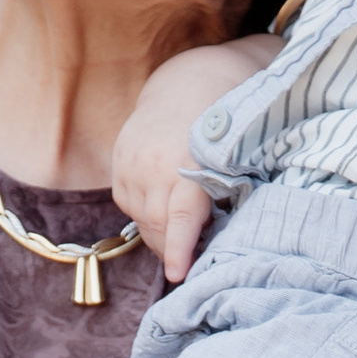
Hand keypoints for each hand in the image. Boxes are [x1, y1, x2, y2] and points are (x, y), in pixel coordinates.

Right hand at [107, 35, 272, 279]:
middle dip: (174, 248)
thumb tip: (228, 236)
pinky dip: (146, 215)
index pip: (180, 218)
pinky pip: (128, 204)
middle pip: (157, 226)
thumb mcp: (238, 154)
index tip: (179, 275)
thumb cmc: (227, 123)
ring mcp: (131, 163)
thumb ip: (229, 191)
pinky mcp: (119, 162)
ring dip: (160, 233)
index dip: (180, 250)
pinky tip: (165, 211)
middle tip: (194, 256)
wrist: (190, 82)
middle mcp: (153, 163)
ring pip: (141, 219)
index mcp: (187, 161)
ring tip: (184, 232)